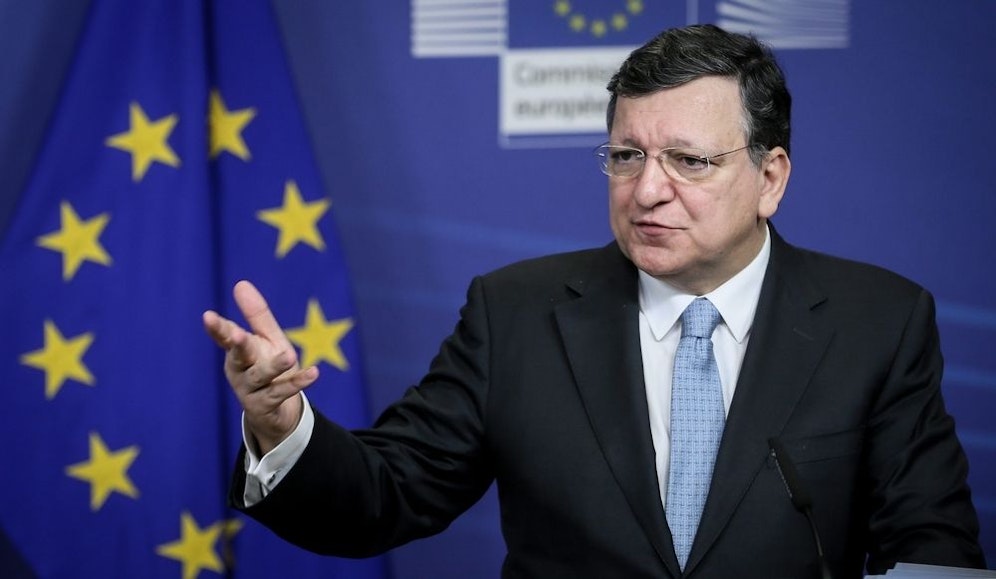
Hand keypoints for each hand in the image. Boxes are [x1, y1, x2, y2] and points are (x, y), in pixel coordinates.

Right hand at [203, 280, 318, 453]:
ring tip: (288, 356)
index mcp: (236, 352)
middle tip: (238, 334)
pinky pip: (282, 393)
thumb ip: (256, 315)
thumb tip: (240, 283)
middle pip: (238, 356)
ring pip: (261, 376)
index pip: (225, 337)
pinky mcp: (266, 406)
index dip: (217, 328)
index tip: (208, 316)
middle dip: (238, 345)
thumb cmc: (269, 368)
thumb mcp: (267, 339)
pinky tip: (313, 372)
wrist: (276, 413)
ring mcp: (250, 390)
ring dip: (274, 366)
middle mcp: (239, 371)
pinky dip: (298, 382)